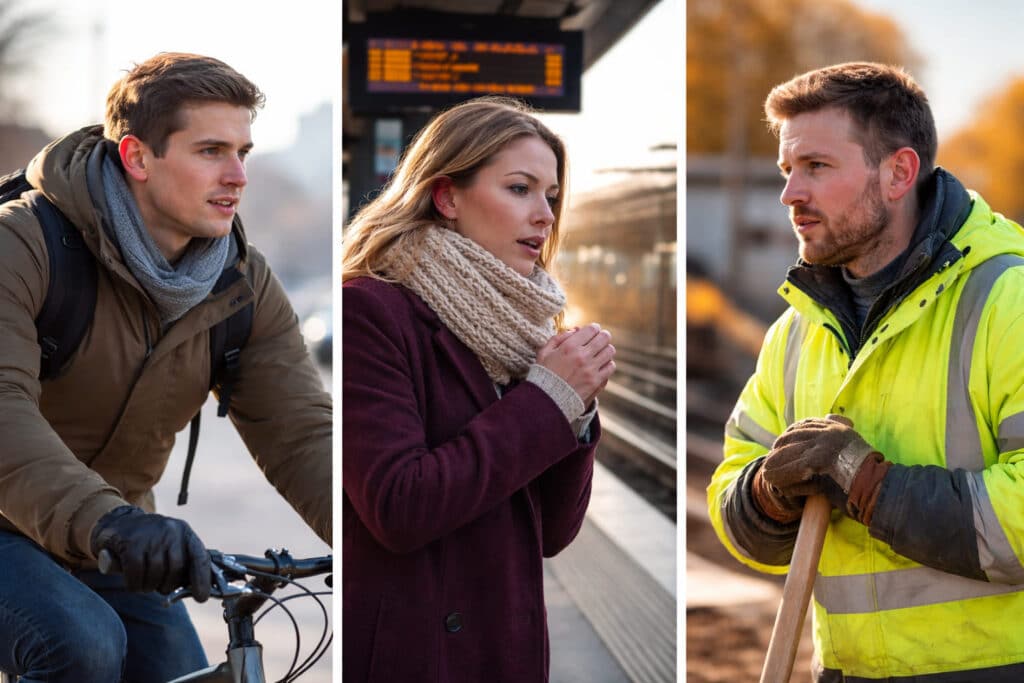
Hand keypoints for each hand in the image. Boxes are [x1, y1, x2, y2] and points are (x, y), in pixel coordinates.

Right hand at [90, 506, 211, 601]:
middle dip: (168, 585)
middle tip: (160, 588)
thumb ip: (185, 563)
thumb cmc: (151, 541)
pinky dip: (135, 584)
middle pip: (176, 568)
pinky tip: (134, 583)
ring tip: (145, 584)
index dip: (202, 579)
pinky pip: (136, 573)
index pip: (200, 557)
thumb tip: (198, 591)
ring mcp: (150, 535)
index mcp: (185, 532)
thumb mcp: (172, 545)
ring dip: (150, 586)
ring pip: (156, 573)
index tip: (201, 597)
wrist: (120, 522)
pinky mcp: (131, 542)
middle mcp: (170, 530)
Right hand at [536, 323, 615, 404]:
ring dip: (606, 349)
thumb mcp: (544, 353)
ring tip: (600, 352)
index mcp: (569, 347)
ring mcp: (591, 370)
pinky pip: (610, 367)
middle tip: (600, 339)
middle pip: (604, 338)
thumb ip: (558, 338)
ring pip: (610, 351)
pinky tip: (600, 365)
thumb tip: (576, 330)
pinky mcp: (596, 382)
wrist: (547, 401)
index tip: (593, 331)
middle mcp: (582, 356)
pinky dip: (607, 364)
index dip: (594, 328)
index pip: (592, 329)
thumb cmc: (544, 375)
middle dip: (603, 336)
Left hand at [761, 415, 876, 499]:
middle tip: (770, 462)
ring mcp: (822, 445)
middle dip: (779, 450)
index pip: (804, 425)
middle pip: (792, 436)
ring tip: (768, 474)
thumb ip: (836, 443)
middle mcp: (828, 433)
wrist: (879, 488)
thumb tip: (823, 432)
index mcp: (836, 428)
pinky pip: (792, 468)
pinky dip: (781, 476)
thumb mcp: (853, 450)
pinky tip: (773, 481)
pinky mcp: (817, 461)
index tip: (779, 445)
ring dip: (776, 465)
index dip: (788, 436)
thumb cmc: (867, 476)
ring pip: (788, 452)